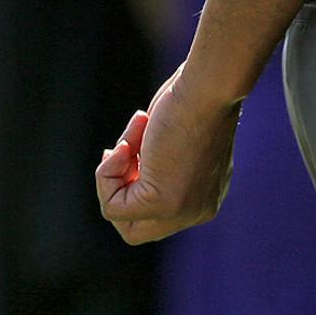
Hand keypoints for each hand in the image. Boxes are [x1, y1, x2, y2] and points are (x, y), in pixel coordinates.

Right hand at [95, 62, 242, 243]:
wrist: (209, 87)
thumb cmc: (194, 96)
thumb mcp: (174, 137)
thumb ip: (160, 163)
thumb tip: (131, 171)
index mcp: (205, 196)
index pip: (156, 214)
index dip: (131, 184)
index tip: (128, 146)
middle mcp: (197, 209)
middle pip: (138, 228)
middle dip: (119, 188)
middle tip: (122, 148)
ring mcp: (182, 212)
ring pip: (121, 219)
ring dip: (115, 171)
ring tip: (137, 131)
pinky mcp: (163, 205)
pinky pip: (112, 207)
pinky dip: (107, 174)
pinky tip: (125, 145)